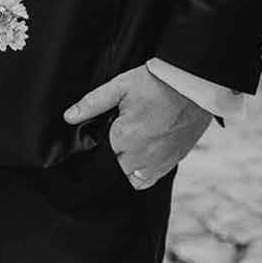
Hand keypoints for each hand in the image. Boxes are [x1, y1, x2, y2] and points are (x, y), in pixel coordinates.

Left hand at [63, 65, 211, 188]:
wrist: (193, 85)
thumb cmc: (156, 83)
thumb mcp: (120, 86)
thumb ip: (92, 103)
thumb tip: (69, 117)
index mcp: (124, 138)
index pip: (101, 152)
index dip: (102, 140)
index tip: (109, 128)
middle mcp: (141, 156)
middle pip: (116, 166)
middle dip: (115, 153)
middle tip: (123, 131)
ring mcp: (159, 162)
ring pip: (132, 178)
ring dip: (128, 165)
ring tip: (133, 142)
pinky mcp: (173, 161)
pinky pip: (151, 179)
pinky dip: (145, 172)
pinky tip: (145, 152)